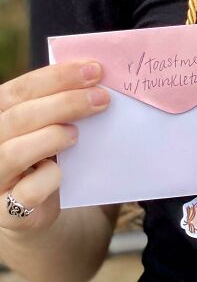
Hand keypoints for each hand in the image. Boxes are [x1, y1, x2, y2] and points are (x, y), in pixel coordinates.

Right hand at [0, 61, 109, 234]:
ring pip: (15, 152)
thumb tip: (96, 77)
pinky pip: (26, 192)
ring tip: (77, 134)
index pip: (20, 89)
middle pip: (20, 117)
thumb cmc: (44, 154)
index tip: (94, 70)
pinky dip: (48, 179)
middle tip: (101, 98)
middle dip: (65, 103)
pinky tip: (62, 172)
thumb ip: (59, 104)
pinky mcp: (6, 211)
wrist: (33, 206)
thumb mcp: (47, 124)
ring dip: (52, 137)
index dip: (57, 77)